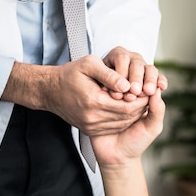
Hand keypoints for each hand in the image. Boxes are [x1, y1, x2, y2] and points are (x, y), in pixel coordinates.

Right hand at [3, 48, 167, 135]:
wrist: (50, 91)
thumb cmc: (70, 74)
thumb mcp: (89, 65)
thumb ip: (110, 75)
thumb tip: (127, 84)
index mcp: (94, 100)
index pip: (128, 105)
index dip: (141, 98)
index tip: (145, 89)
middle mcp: (92, 117)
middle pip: (127, 116)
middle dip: (140, 106)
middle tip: (145, 95)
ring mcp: (91, 125)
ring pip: (122, 123)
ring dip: (133, 114)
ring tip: (137, 100)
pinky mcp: (89, 129)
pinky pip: (113, 127)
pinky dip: (123, 119)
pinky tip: (126, 108)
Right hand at [90, 88, 164, 165]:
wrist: (115, 157)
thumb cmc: (136, 142)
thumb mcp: (152, 128)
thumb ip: (157, 110)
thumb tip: (158, 90)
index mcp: (143, 99)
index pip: (146, 82)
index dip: (146, 82)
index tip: (146, 90)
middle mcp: (128, 96)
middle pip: (130, 79)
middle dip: (132, 83)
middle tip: (132, 93)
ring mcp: (112, 98)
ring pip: (115, 84)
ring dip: (117, 88)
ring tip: (119, 98)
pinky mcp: (98, 102)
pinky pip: (100, 92)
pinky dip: (104, 92)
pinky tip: (105, 97)